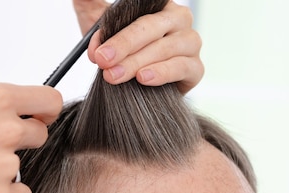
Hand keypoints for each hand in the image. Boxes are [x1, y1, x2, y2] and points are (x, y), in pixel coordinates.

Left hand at [72, 0, 203, 94]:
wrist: (140, 88)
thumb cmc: (125, 52)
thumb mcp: (103, 23)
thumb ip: (92, 5)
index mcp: (159, 4)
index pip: (138, 8)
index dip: (117, 25)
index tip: (97, 45)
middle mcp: (179, 19)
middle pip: (150, 27)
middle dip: (123, 45)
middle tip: (102, 61)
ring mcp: (190, 42)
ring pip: (164, 49)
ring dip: (136, 63)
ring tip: (116, 76)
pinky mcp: (196, 68)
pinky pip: (181, 67)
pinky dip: (161, 73)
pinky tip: (144, 78)